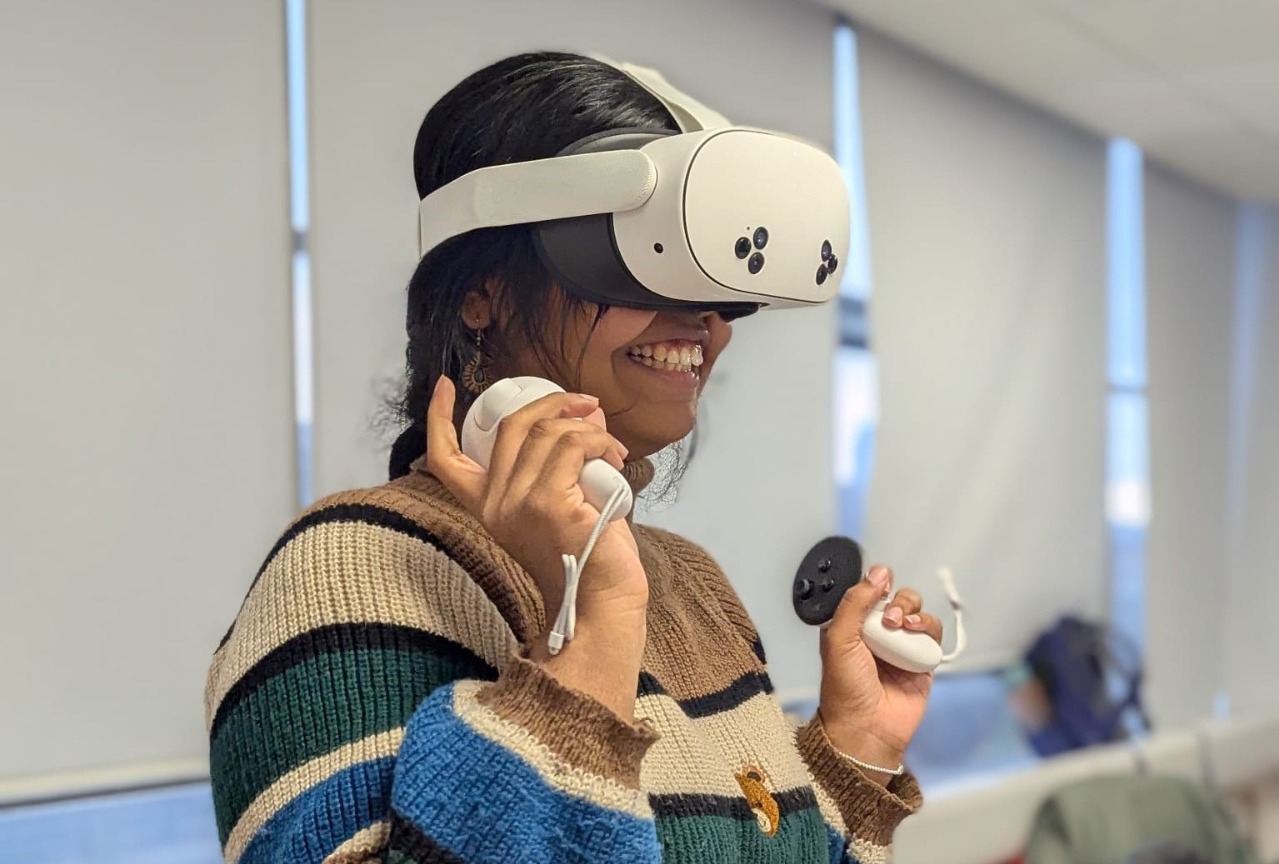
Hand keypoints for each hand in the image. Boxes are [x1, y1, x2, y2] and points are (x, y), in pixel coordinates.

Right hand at [425, 376, 648, 620]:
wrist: (604, 603)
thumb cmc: (591, 556)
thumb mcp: (565, 502)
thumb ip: (565, 461)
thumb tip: (586, 412)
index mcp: (489, 506)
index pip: (445, 459)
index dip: (438, 417)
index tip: (444, 385)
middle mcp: (495, 504)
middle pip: (511, 425)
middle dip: (552, 401)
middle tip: (586, 404)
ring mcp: (519, 503)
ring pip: (547, 431)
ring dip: (587, 427)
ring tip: (612, 449)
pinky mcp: (549, 503)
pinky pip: (573, 445)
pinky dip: (598, 440)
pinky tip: (614, 457)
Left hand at [816, 565, 942, 784]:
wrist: (866, 728)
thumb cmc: (844, 687)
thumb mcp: (838, 638)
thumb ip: (855, 602)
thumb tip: (879, 572)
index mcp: (852, 624)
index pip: (869, 592)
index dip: (876, 583)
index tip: (880, 579)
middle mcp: (877, 632)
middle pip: (896, 597)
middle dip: (897, 599)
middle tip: (890, 617)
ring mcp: (901, 645)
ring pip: (916, 611)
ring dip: (912, 610)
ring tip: (902, 625)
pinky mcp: (922, 660)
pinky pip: (932, 633)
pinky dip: (927, 626)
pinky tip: (916, 632)